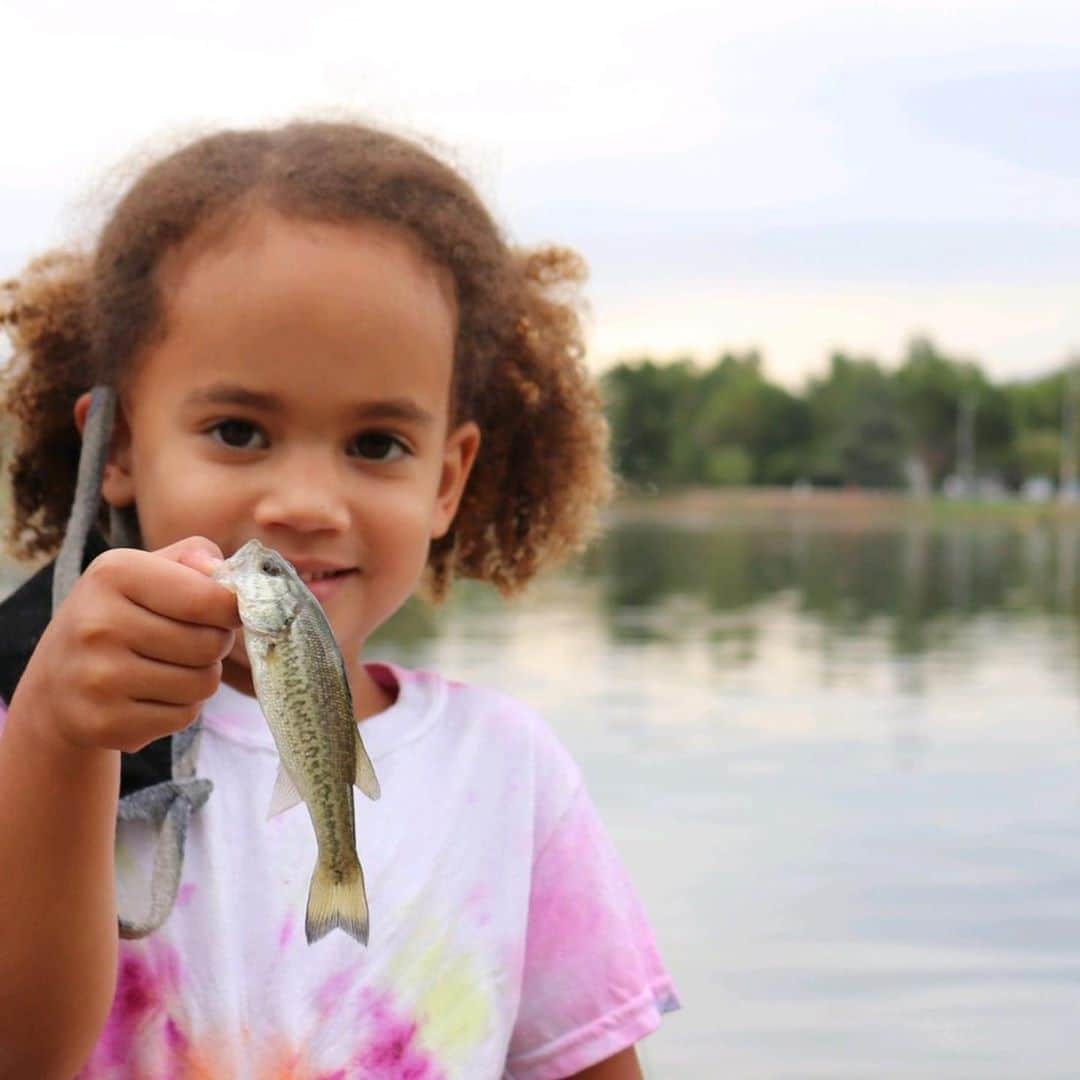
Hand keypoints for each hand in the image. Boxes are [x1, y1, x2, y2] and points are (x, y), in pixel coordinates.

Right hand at [10, 536, 239, 755]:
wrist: (57, 682)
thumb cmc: (119, 614)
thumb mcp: (147, 570)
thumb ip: (194, 557)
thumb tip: (221, 570)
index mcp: (114, 574)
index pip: (209, 599)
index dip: (231, 610)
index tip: (223, 612)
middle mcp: (98, 624)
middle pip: (211, 644)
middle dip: (215, 644)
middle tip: (190, 641)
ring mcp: (98, 678)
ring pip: (204, 683)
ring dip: (200, 677)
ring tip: (169, 667)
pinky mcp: (104, 723)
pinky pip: (185, 716)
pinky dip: (181, 707)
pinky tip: (151, 695)